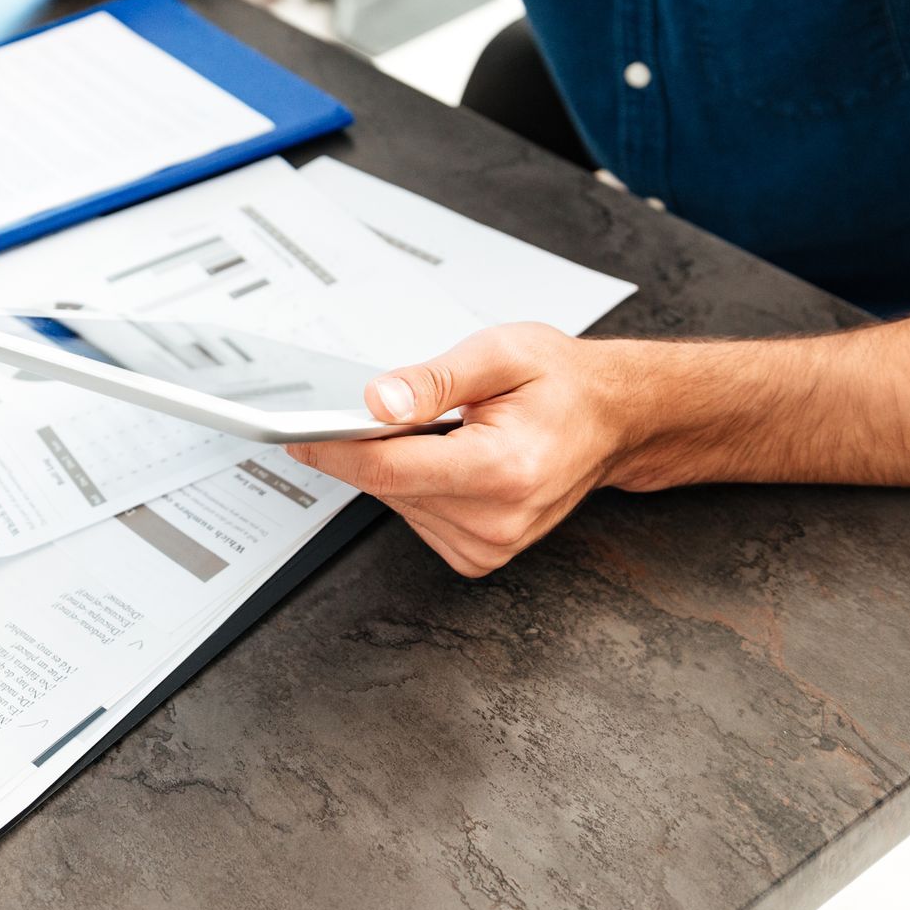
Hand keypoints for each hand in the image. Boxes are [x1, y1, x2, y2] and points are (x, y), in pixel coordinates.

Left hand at [286, 324, 635, 577]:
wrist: (612, 418)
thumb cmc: (563, 383)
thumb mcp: (501, 353)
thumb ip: (433, 379)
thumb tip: (375, 402)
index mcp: (503, 469)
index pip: (388, 468)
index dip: (334, 449)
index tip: (298, 434)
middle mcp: (497, 519)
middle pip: (389, 486)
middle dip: (374, 446)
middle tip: (398, 406)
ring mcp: (490, 545)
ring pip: (397, 503)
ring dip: (400, 465)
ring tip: (445, 430)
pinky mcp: (481, 556)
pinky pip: (416, 518)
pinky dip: (418, 486)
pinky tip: (450, 459)